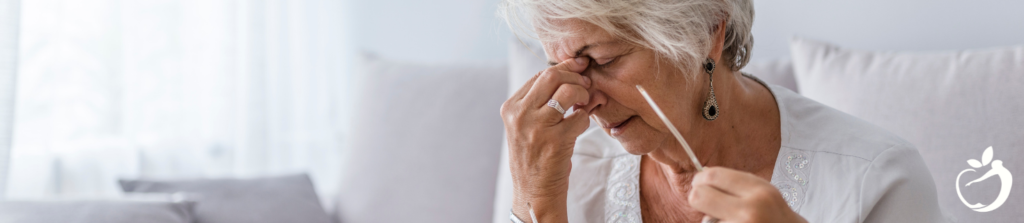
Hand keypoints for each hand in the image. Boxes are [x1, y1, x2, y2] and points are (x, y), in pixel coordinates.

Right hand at [500, 57, 591, 222]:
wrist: (534, 190)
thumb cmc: (534, 155)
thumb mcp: (524, 125)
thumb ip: (538, 100)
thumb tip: (568, 73)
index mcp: (511, 108)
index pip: (539, 75)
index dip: (563, 69)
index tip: (578, 68)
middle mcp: (520, 115)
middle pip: (552, 76)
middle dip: (574, 76)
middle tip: (586, 83)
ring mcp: (537, 127)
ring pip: (567, 91)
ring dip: (583, 94)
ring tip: (585, 103)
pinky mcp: (556, 141)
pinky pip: (580, 117)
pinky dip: (585, 119)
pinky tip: (580, 126)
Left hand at [689, 167, 807, 222]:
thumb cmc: (773, 213)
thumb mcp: (762, 191)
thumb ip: (735, 184)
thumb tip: (702, 177)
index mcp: (759, 191)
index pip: (714, 176)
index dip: (700, 179)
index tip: (699, 183)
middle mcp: (750, 210)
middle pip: (699, 196)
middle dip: (696, 197)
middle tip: (702, 201)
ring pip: (706, 220)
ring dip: (711, 220)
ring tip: (730, 221)